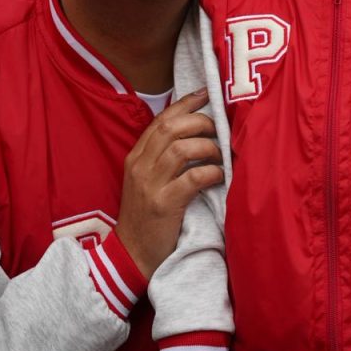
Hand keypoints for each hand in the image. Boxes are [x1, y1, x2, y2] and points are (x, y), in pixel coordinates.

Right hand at [114, 89, 222, 278]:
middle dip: (201, 122)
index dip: (185, 104)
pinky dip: (210, 172)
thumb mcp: (146, 181)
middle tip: (219, 130)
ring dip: (208, 147)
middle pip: (172, 128)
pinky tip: (218, 177)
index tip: (206, 95)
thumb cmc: (146, 217)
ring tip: (219, 156)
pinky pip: (192, 178)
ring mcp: (150, 185)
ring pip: (182, 148)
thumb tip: (194, 133)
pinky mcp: (163, 205)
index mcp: (136, 157)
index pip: (161, 119)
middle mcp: (140, 166)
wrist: (131, 255)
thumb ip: (162, 157)